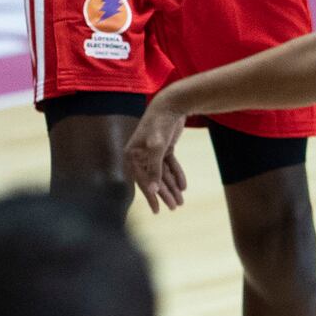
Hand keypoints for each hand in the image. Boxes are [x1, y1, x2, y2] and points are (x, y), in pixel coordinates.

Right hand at [122, 91, 190, 211]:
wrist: (171, 104)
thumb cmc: (160, 123)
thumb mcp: (157, 146)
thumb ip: (154, 168)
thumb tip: (152, 190)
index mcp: (132, 154)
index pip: (142, 180)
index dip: (150, 196)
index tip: (157, 210)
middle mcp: (139, 154)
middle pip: (153, 179)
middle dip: (164, 194)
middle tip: (175, 207)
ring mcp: (151, 151)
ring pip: (162, 174)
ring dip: (171, 187)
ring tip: (180, 201)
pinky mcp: (163, 148)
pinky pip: (169, 165)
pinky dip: (176, 175)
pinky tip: (183, 186)